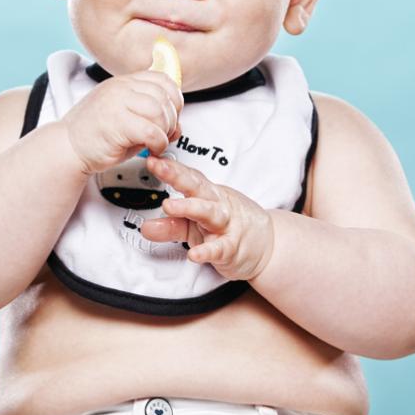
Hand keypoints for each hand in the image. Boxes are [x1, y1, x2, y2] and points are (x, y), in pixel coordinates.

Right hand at [60, 70, 183, 174]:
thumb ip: (151, 116)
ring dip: (165, 131)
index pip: (163, 79)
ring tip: (156, 142)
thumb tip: (177, 125)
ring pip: (160, 111)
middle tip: (163, 134)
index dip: (174, 99)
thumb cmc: (96, 135)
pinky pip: (151, 131)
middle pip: (164, 96)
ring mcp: (117, 103)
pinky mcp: (116, 123)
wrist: (68, 147)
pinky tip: (150, 148)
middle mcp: (121, 88)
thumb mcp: (127, 117)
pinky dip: (157, 143)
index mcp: (124, 82)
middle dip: (171, 119)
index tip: (171, 116)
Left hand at [140, 155, 274, 281]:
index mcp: (208, 195)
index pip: (188, 177)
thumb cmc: (229, 229)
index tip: (152, 159)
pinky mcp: (232, 248)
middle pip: (197, 187)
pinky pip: (219, 248)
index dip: (170, 168)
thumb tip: (145, 227)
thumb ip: (171, 226)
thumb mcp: (197, 226)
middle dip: (177, 176)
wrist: (268, 246)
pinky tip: (193, 254)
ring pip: (209, 212)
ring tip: (169, 206)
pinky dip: (207, 251)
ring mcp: (226, 225)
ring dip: (189, 207)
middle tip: (159, 168)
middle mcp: (217, 205)